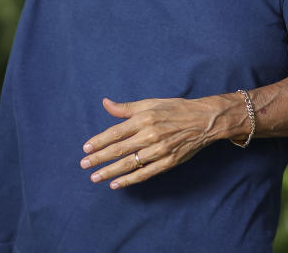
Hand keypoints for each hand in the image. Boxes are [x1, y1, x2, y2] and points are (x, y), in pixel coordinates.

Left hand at [80, 96, 230, 189]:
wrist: (204, 120)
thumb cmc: (175, 109)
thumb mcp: (150, 103)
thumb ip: (126, 108)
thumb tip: (105, 103)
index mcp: (144, 118)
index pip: (116, 132)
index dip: (99, 141)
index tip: (86, 148)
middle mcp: (150, 135)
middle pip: (119, 149)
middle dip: (99, 158)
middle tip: (84, 165)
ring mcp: (159, 150)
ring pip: (130, 164)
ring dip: (110, 172)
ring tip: (95, 177)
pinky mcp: (168, 162)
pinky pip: (145, 174)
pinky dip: (129, 180)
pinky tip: (116, 184)